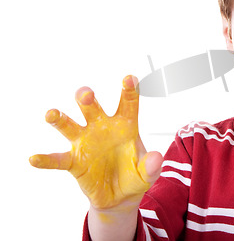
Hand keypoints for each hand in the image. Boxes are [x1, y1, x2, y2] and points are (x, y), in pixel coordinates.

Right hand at [30, 75, 162, 209]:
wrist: (120, 196)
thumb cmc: (136, 175)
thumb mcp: (148, 173)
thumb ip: (152, 165)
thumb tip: (158, 157)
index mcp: (125, 125)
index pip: (128, 103)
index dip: (129, 90)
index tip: (130, 78)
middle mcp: (102, 128)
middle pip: (93, 108)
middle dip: (87, 99)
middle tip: (86, 94)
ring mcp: (86, 143)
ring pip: (70, 126)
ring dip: (60, 118)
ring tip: (51, 114)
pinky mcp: (73, 161)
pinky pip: (57, 159)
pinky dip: (46, 159)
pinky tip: (34, 159)